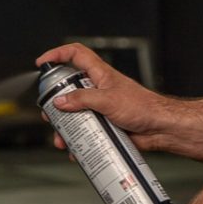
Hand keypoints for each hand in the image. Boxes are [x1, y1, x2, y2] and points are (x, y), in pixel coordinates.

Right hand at [35, 42, 179, 152]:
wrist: (159, 128)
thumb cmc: (143, 107)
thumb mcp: (108, 100)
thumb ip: (82, 99)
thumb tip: (61, 101)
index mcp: (100, 74)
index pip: (76, 54)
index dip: (58, 54)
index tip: (43, 63)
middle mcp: (98, 88)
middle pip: (69, 88)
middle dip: (56, 101)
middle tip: (49, 112)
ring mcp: (100, 107)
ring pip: (75, 113)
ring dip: (65, 126)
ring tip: (62, 137)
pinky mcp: (104, 124)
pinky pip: (85, 130)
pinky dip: (78, 140)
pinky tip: (76, 149)